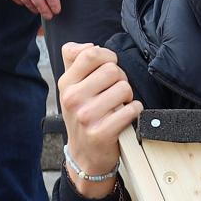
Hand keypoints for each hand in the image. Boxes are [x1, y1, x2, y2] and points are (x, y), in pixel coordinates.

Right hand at [56, 42, 142, 196]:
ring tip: (118, 106)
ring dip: (128, 97)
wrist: (84, 154)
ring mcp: (86, 116)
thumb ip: (75, 60)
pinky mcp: (101, 132)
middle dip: (120, 79)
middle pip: (112, 69)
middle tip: (114, 93)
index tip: (109, 67)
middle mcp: (73, 98)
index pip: (91, 53)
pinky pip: (132, 109)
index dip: (108, 57)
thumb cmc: (83, 115)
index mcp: (66, 83)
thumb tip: (89, 45)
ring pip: (125, 88)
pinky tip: (123, 117)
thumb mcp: (72, 87)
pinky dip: (134, 111)